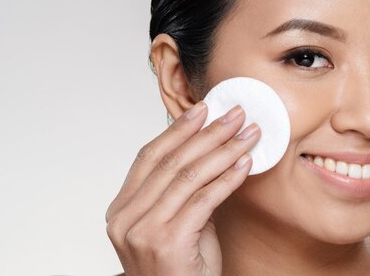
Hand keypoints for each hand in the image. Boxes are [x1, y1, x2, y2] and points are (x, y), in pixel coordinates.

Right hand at [105, 103, 259, 275]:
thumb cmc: (180, 268)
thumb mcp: (173, 223)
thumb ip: (181, 191)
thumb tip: (210, 148)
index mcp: (120, 210)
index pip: (149, 157)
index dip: (177, 130)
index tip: (203, 109)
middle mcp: (124, 219)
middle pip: (171, 162)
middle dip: (207, 133)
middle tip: (235, 114)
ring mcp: (142, 232)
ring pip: (189, 176)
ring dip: (224, 150)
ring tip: (248, 134)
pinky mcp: (168, 242)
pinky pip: (204, 199)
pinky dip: (229, 177)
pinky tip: (246, 163)